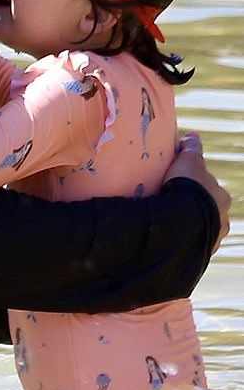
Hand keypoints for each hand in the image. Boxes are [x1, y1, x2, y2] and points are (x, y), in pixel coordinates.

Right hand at [164, 131, 230, 250]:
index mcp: (222, 198)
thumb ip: (191, 149)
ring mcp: (212, 239)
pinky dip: (182, 239)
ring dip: (188, 225)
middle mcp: (222, 219)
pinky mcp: (200, 254)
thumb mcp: (188, 161)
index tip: (177, 183)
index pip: (208, 189)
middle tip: (171, 203)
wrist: (181, 221)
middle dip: (192, 207)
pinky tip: (168, 236)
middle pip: (206, 209)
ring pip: (200, 228)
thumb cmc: (187, 187)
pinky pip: (190, 244)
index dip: (193, 184)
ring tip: (167, 222)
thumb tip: (193, 135)